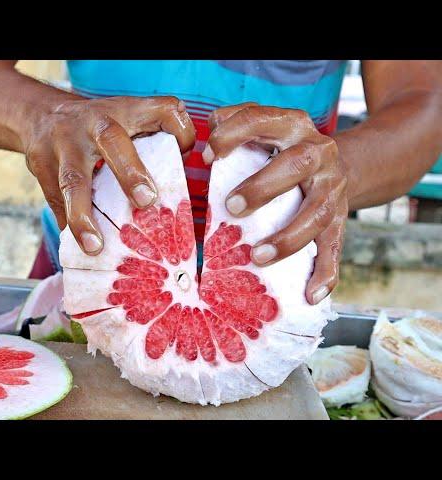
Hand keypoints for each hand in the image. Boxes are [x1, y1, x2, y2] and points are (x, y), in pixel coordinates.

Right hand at [24, 96, 194, 254]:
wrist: (41, 114)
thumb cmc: (99, 128)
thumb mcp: (129, 121)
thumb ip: (158, 146)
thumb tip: (177, 197)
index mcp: (126, 110)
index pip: (164, 111)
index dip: (181, 133)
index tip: (186, 155)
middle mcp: (94, 122)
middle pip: (112, 140)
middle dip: (129, 172)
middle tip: (146, 202)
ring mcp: (64, 143)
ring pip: (73, 179)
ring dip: (83, 215)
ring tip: (94, 246)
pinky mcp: (41, 164)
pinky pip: (55, 200)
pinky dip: (67, 224)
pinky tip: (76, 245)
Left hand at [203, 103, 347, 304]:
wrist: (342, 162)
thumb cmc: (283, 149)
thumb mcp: (263, 128)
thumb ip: (233, 127)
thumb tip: (208, 149)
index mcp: (292, 125)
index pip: (261, 120)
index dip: (233, 134)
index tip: (209, 155)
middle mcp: (318, 153)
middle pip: (296, 165)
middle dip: (262, 186)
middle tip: (230, 206)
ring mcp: (332, 188)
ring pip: (317, 213)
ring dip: (288, 237)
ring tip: (257, 257)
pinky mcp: (341, 219)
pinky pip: (336, 248)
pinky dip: (325, 273)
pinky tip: (310, 295)